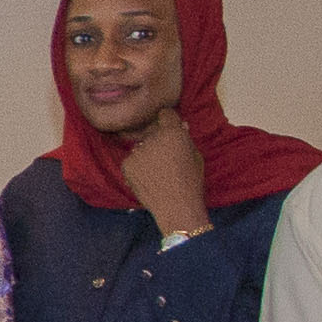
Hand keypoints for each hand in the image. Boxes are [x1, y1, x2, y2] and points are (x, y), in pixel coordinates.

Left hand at [120, 109, 212, 237]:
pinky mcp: (126, 164)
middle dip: (158, 140)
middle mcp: (152, 138)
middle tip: (166, 157)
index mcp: (172, 133)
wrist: (176, 207)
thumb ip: (185, 139)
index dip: (168, 121)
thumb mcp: (195, 156)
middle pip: (152, 132)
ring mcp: (137, 151)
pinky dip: (137, 167)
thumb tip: (180, 126)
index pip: (166, 114)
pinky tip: (147, 179)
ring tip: (157, 172)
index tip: (169, 127)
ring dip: (147, 154)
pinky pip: (132, 161)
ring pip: (141, 147)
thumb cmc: (191, 181)